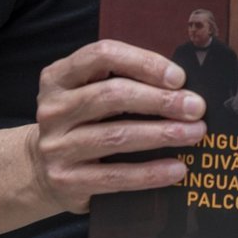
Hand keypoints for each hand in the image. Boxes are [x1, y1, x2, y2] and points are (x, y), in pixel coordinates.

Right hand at [31, 40, 206, 213]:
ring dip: (162, 134)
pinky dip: (151, 173)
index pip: (103, 55)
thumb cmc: (83, 122)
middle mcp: (53, 109)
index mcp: (59, 77)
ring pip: (116, 136)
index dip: (144, 62)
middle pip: (112, 96)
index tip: (178, 77)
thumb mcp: (90, 92)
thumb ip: (125, 81)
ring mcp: (56, 147)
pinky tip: (177, 169)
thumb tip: (183, 87)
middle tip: (196, 107)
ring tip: (195, 134)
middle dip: (160, 100)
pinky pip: (116, 177)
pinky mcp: (67, 181)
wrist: (41, 169)